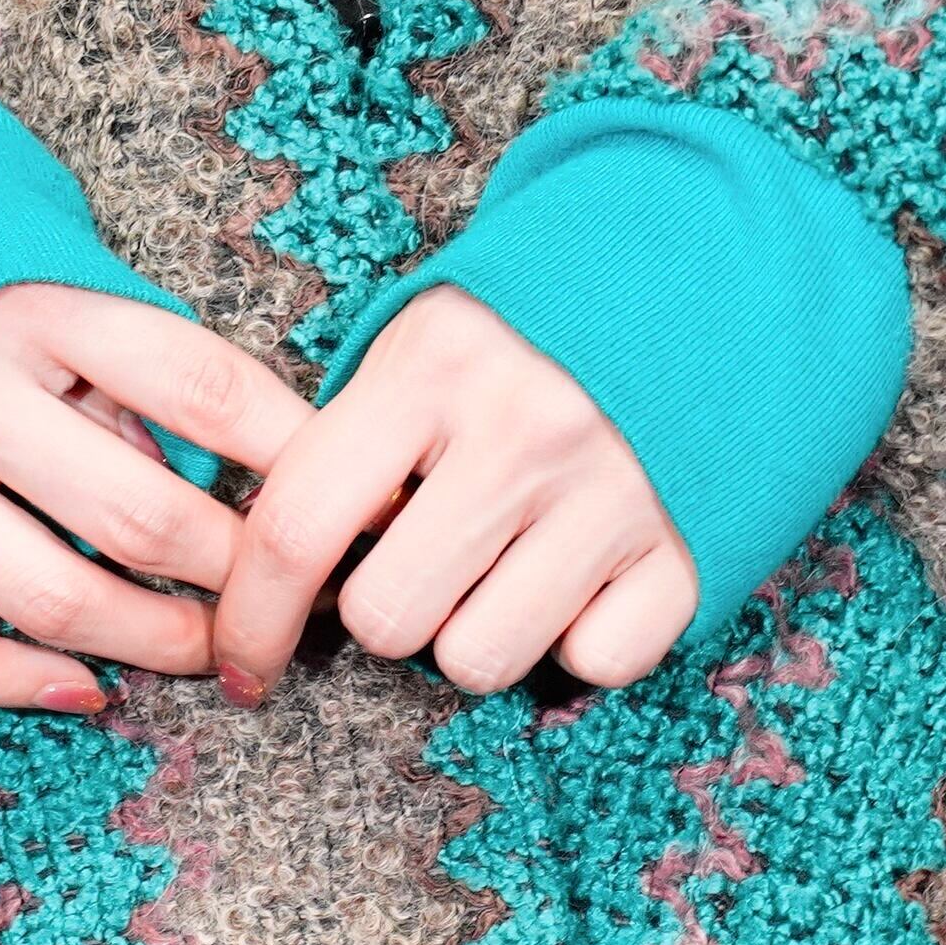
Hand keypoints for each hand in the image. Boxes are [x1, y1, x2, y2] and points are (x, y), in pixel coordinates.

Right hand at [0, 285, 314, 714]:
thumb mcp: (41, 269)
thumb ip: (127, 355)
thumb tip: (245, 464)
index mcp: (31, 303)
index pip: (199, 385)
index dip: (295, 455)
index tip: (353, 502)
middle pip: (139, 511)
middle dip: (239, 577)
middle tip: (290, 604)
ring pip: (48, 594)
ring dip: (153, 642)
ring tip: (212, 653)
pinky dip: (13, 681)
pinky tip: (85, 688)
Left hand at [207, 288, 697, 703]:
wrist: (707, 278)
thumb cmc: (537, 327)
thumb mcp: (430, 336)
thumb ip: (354, 435)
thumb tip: (274, 568)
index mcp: (436, 366)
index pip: (298, 525)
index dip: (250, 616)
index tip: (239, 663)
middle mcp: (525, 431)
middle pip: (387, 619)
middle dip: (386, 610)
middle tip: (424, 558)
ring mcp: (615, 494)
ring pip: (481, 660)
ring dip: (477, 633)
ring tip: (506, 563)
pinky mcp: (690, 551)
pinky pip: (595, 666)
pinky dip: (582, 639)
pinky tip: (586, 574)